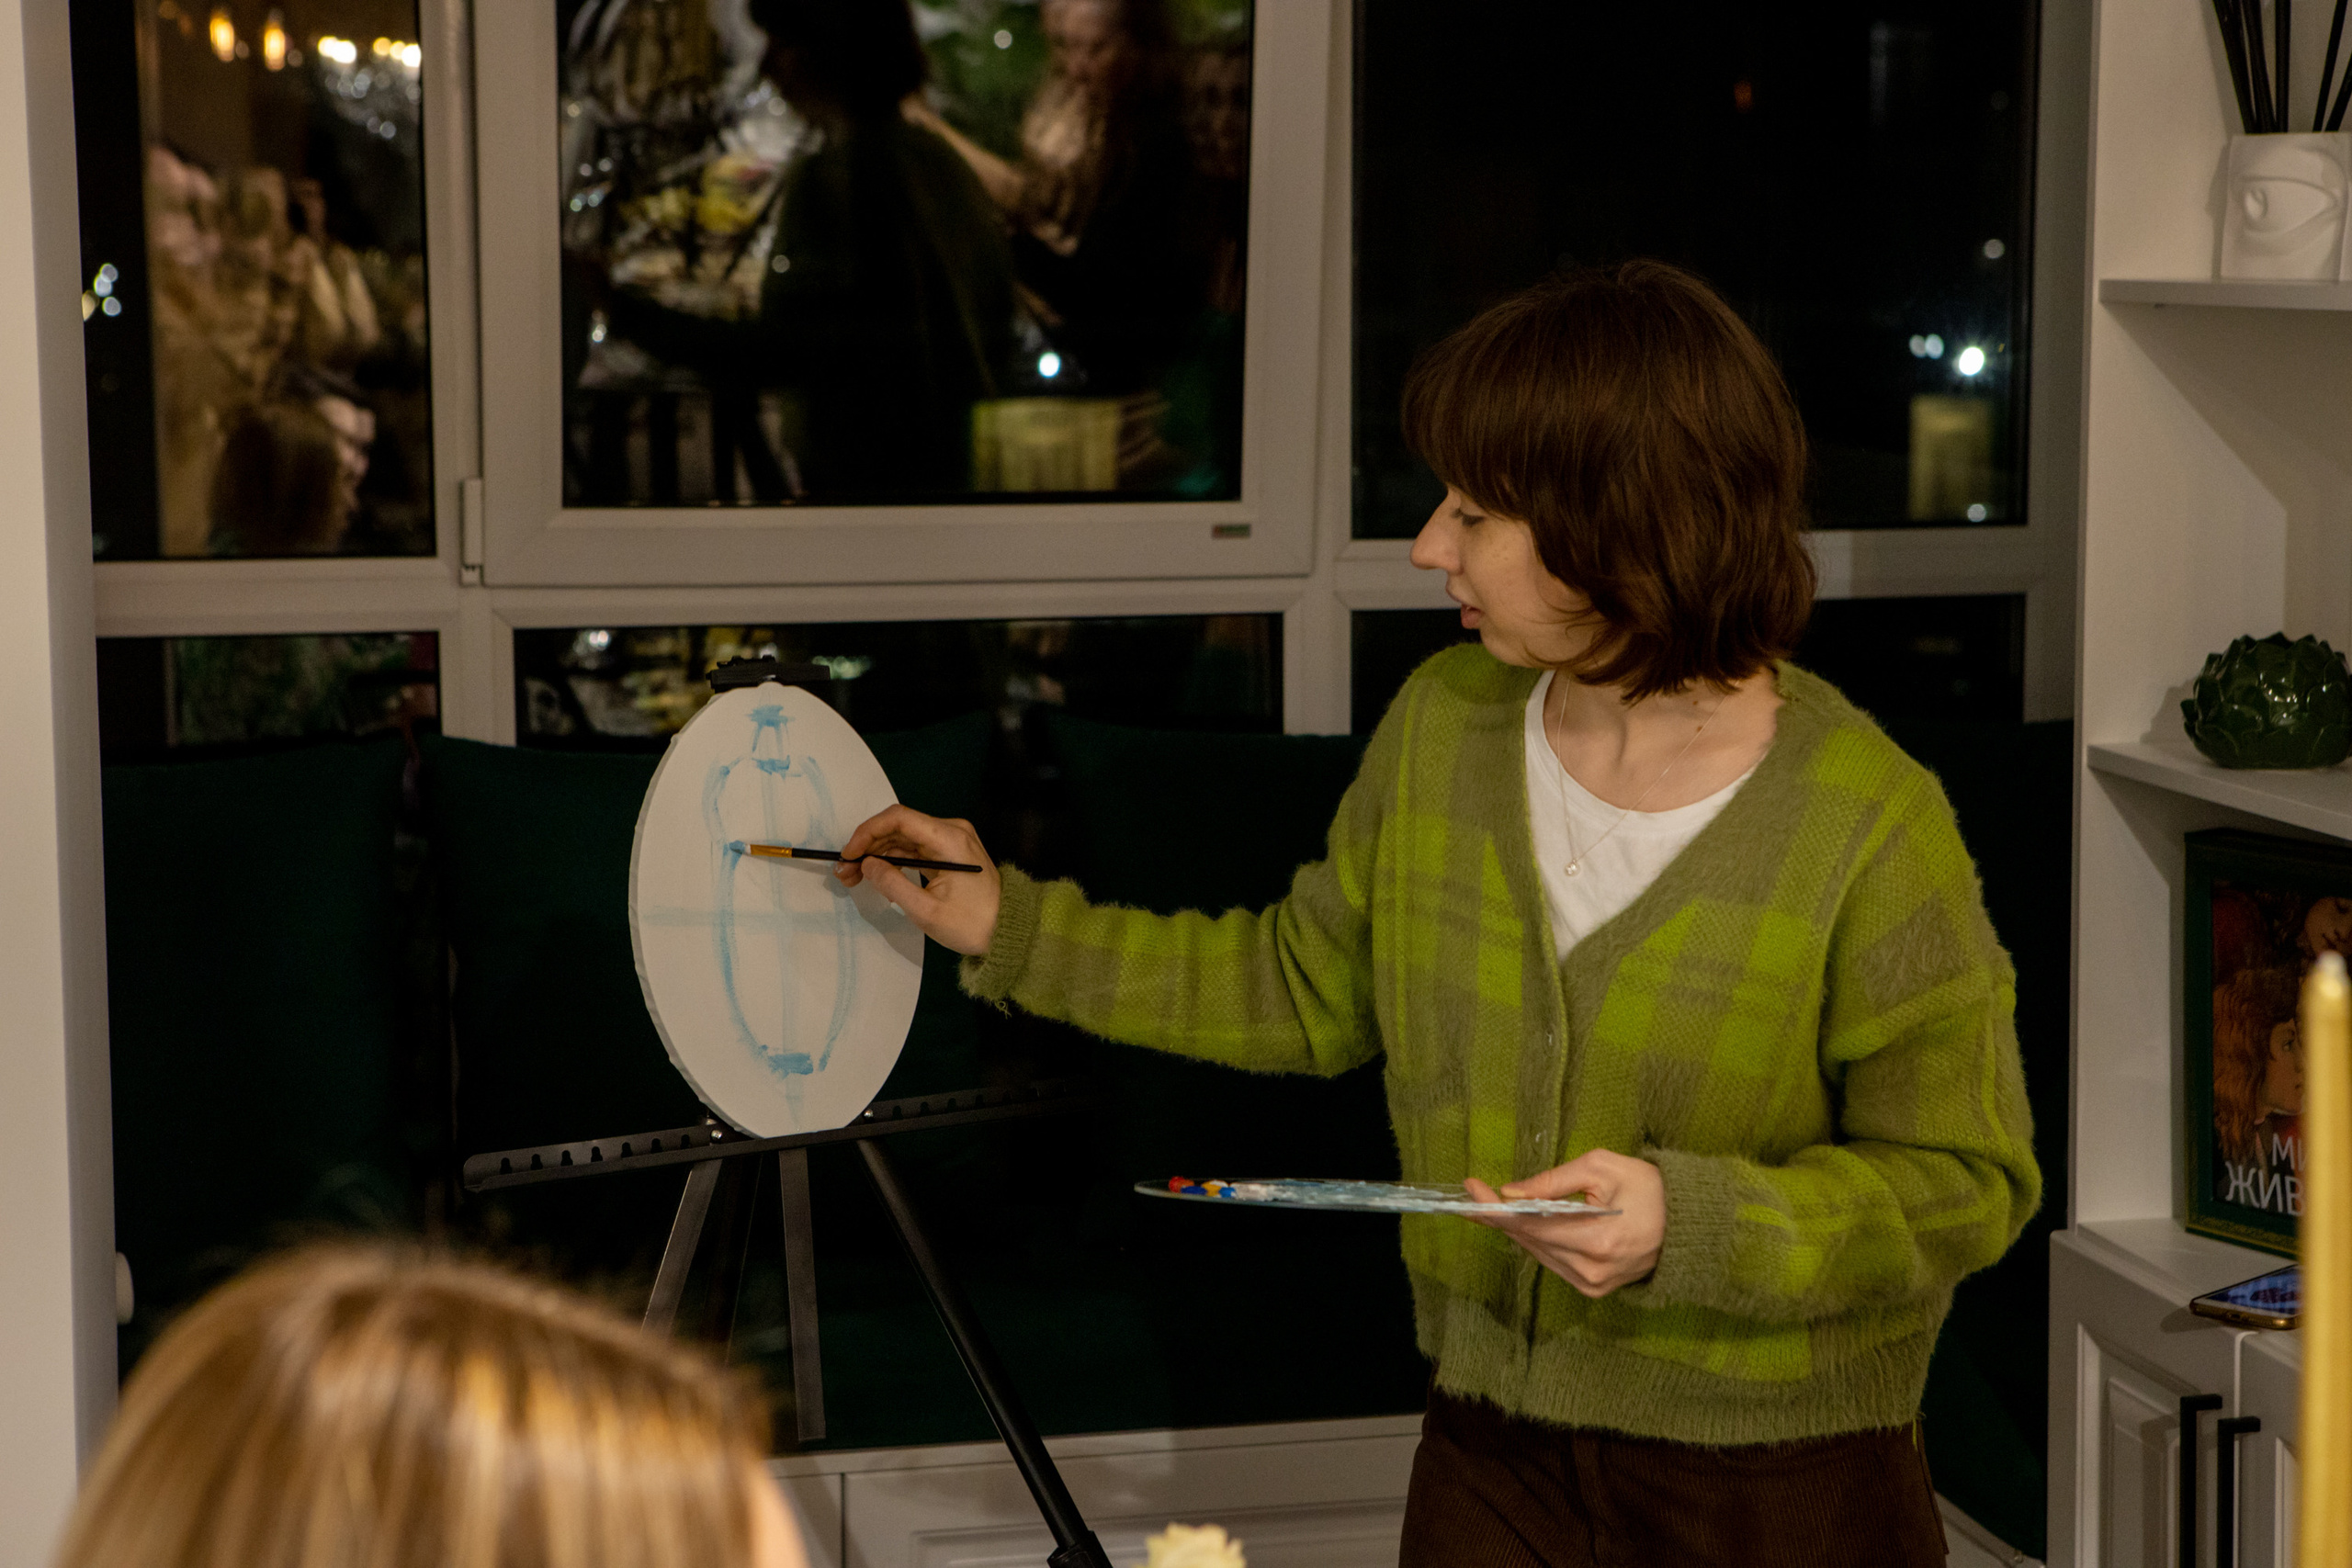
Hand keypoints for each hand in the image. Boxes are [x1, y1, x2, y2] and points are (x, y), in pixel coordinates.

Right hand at [833, 805, 1000, 957]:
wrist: (1008, 933)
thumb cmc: (971, 925)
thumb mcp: (926, 911)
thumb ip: (893, 884)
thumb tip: (866, 864)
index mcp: (949, 839)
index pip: (899, 818)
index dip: (868, 832)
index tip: (848, 854)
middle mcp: (951, 831)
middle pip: (899, 826)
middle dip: (868, 846)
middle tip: (844, 872)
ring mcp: (951, 840)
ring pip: (903, 837)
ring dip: (877, 854)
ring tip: (853, 876)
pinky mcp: (949, 852)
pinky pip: (914, 848)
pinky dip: (893, 859)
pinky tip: (876, 875)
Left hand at [1464, 1150, 1665, 1298]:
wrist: (1687, 1225)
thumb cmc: (1647, 1188)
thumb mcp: (1600, 1168)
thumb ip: (1552, 1182)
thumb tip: (1509, 1193)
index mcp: (1596, 1240)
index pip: (1530, 1225)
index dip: (1494, 1209)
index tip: (1470, 1190)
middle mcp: (1590, 1270)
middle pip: (1528, 1241)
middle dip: (1500, 1216)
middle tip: (1476, 1192)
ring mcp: (1592, 1285)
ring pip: (1537, 1254)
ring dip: (1518, 1229)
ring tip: (1502, 1205)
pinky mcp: (1593, 1291)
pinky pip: (1552, 1263)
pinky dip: (1539, 1242)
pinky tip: (1533, 1224)